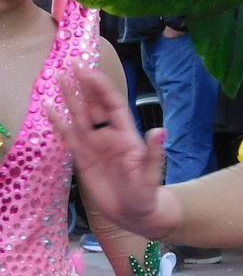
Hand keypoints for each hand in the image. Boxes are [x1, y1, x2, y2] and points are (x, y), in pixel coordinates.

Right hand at [47, 66, 180, 238]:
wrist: (137, 212)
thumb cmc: (147, 193)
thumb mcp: (151, 175)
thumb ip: (154, 153)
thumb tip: (160, 131)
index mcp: (126, 135)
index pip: (112, 104)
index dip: (101, 88)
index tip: (88, 71)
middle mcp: (109, 135)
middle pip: (94, 105)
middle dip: (84, 85)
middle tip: (71, 63)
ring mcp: (95, 146)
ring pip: (80, 117)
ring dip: (70, 99)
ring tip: (58, 78)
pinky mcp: (83, 159)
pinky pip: (69, 137)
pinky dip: (58, 123)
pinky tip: (49, 109)